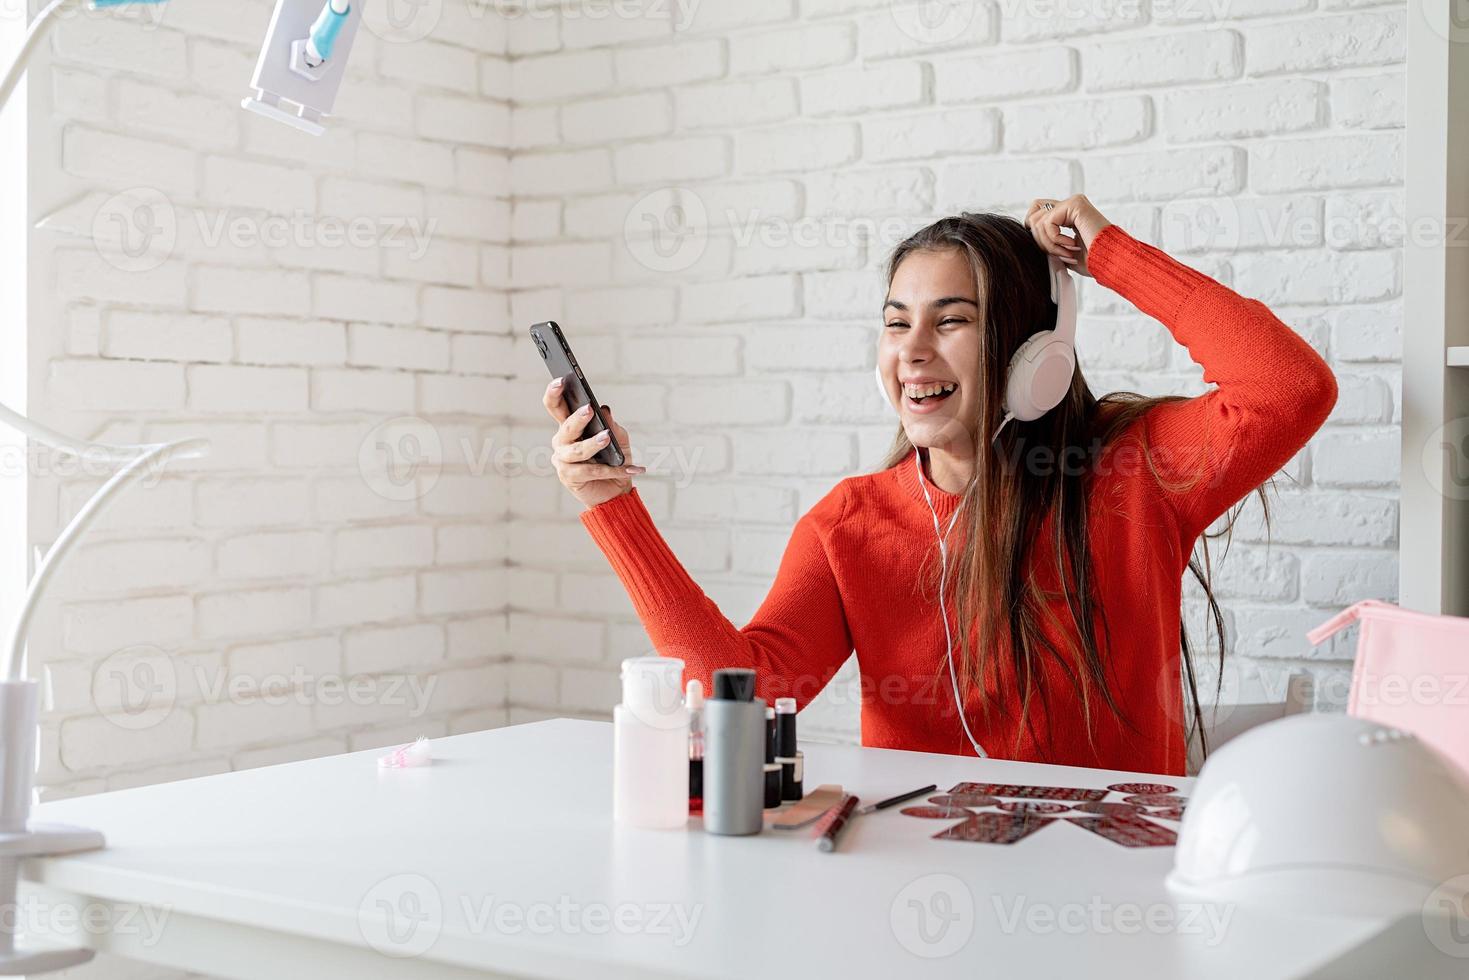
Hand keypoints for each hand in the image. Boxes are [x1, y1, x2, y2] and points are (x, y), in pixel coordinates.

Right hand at [543, 378, 643, 508]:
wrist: (617, 490)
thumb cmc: (614, 459)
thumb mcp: (620, 439)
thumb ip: (612, 424)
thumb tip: (605, 409)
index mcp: (569, 426)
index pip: (555, 406)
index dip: (554, 393)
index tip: (561, 380)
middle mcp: (562, 442)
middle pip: (565, 427)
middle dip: (576, 418)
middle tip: (588, 409)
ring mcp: (563, 461)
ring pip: (577, 450)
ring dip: (593, 444)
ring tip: (607, 437)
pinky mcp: (569, 478)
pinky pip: (591, 471)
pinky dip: (612, 469)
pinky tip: (631, 467)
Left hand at [1023, 194, 1112, 278]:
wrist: (1110, 262)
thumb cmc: (1092, 261)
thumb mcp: (1062, 252)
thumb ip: (1047, 241)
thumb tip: (1026, 236)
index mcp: (1067, 215)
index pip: (1035, 215)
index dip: (1034, 234)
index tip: (1051, 252)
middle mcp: (1070, 205)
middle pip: (1033, 215)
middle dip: (1039, 240)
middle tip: (1059, 254)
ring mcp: (1073, 202)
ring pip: (1038, 220)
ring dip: (1050, 244)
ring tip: (1068, 253)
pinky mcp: (1075, 204)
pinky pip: (1048, 222)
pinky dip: (1055, 240)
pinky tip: (1072, 246)